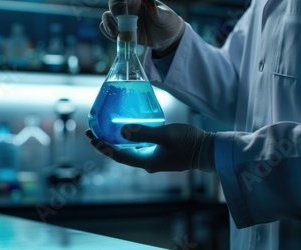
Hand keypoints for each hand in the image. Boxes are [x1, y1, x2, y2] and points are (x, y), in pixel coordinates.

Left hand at [86, 123, 215, 172]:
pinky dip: (130, 140)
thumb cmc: (189, 142)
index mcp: (147, 162)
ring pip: (130, 151)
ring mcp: (154, 160)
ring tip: (106, 130)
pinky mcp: (160, 154)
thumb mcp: (165, 135)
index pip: (118, 155)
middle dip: (106, 143)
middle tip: (93, 132)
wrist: (208, 150)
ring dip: (117, 141)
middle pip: (121, 154)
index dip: (103, 147)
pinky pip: (139, 148)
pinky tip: (128, 131)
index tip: (92, 138)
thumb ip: (144, 133)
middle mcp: (148, 163)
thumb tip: (122, 131)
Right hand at [100, 0, 184, 56]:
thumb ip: (156, 10)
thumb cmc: (168, 21)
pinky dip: (108, 34)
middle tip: (117, 27)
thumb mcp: (166, 16)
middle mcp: (128, 7)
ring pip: (107, 17)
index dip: (118, 3)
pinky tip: (115, 38)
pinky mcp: (122, 31)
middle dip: (112, 15)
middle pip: (113, 5)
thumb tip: (150, 2)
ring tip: (115, 34)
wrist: (168, 37)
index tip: (121, 13)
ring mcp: (123, 19)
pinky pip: (109, 30)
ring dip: (108, 25)